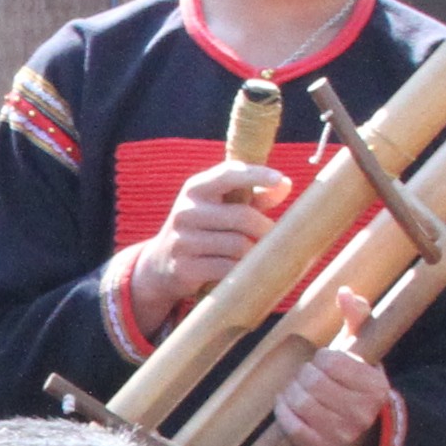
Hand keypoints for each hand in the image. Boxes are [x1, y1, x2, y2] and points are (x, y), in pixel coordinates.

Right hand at [130, 157, 289, 332]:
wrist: (161, 263)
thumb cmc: (205, 228)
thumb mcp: (222, 206)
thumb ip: (253, 196)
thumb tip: (285, 185)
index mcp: (196, 188)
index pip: (228, 174)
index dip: (255, 175)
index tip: (279, 178)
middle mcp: (186, 211)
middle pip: (241, 216)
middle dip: (265, 228)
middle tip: (276, 238)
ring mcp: (182, 240)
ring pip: (238, 245)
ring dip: (254, 253)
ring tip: (257, 256)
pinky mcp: (185, 268)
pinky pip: (227, 269)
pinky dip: (241, 270)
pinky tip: (242, 271)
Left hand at [269, 285, 395, 445]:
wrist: (363, 426)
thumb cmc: (357, 379)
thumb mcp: (363, 348)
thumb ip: (358, 317)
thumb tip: (345, 292)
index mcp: (375, 386)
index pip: (332, 362)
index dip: (322, 357)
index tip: (325, 361)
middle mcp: (362, 413)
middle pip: (314, 383)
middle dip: (304, 374)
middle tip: (306, 374)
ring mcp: (343, 435)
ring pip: (302, 404)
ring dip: (291, 391)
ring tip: (296, 387)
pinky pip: (294, 428)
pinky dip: (283, 412)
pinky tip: (286, 403)